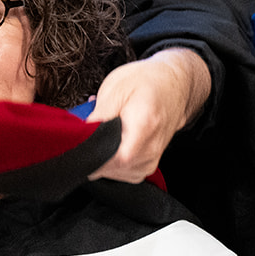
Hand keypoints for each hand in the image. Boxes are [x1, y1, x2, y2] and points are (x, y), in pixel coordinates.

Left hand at [86, 48, 210, 182]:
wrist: (173, 85)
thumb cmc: (146, 82)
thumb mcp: (116, 87)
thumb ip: (98, 114)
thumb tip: (81, 136)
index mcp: (144, 125)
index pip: (117, 159)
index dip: (94, 158)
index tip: (80, 148)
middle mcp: (151, 147)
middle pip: (114, 168)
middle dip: (94, 155)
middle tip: (89, 135)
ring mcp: (152, 158)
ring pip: (117, 174)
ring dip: (103, 158)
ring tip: (104, 135)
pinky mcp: (149, 163)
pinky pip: (124, 173)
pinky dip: (113, 162)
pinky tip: (111, 144)